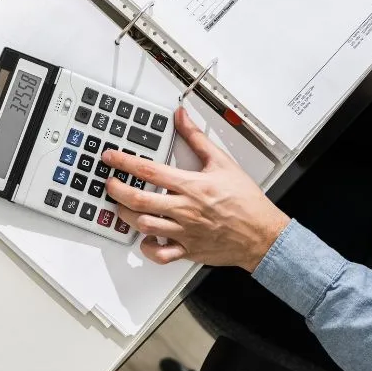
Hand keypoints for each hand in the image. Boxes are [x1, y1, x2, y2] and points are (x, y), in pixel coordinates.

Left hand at [103, 108, 288, 269]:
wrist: (262, 234)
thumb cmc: (246, 201)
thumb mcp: (222, 162)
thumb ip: (197, 138)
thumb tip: (182, 117)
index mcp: (191, 186)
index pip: (149, 171)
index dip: (124, 162)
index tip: (111, 158)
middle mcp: (185, 209)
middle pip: (139, 200)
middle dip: (117, 190)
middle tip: (109, 183)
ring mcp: (184, 232)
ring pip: (144, 225)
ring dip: (127, 215)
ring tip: (122, 206)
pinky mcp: (188, 249)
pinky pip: (160, 253)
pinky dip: (147, 247)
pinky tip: (145, 237)